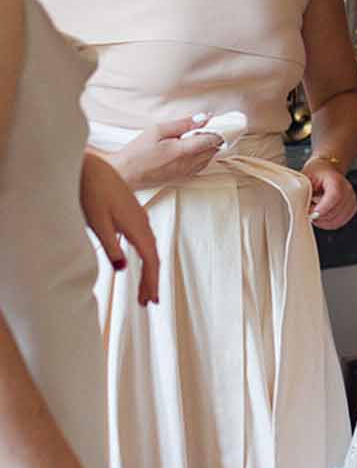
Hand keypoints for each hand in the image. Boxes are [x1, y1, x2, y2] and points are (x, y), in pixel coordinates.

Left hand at [80, 152, 159, 304]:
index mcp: (137, 227)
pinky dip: (144, 254)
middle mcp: (142, 223)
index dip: (152, 282)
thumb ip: (111, 247)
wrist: (92, 167)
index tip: (152, 299)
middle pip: (153, 257)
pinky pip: (144, 239)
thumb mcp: (97, 223)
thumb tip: (121, 268)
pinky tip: (137, 258)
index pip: (150, 261)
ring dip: (148, 269)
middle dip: (151, 280)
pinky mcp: (132, 213)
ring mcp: (138, 217)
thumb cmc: (93, 192)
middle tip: (148, 300)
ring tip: (143, 286)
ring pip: (149, 248)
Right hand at [111, 118, 222, 190]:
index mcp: (183, 151)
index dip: (217, 130)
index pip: (211, 140)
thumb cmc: (137, 152)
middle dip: (215, 138)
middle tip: (208, 127)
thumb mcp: (158, 130)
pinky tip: (195, 151)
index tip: (216, 122)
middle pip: (213, 150)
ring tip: (200, 137)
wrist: (125, 174)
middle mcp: (188, 164)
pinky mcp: (182, 179)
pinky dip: (203, 158)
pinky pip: (200, 167)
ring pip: (208, 160)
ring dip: (209, 148)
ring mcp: (186, 174)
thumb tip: (204, 118)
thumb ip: (183, 124)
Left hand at [303, 159, 356, 229]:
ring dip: (323, 221)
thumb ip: (302, 192)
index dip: (323, 208)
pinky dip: (328, 223)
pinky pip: (340, 222)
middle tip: (308, 212)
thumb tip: (298, 207)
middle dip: (319, 216)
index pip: (334, 196)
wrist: (325, 171)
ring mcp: (351, 199)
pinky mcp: (351, 208)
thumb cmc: (316, 174)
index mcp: (335, 180)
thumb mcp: (305, 179)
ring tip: (314, 212)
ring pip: (337, 220)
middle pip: (336, 211)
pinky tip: (322, 216)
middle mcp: (347, 189)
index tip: (311, 214)